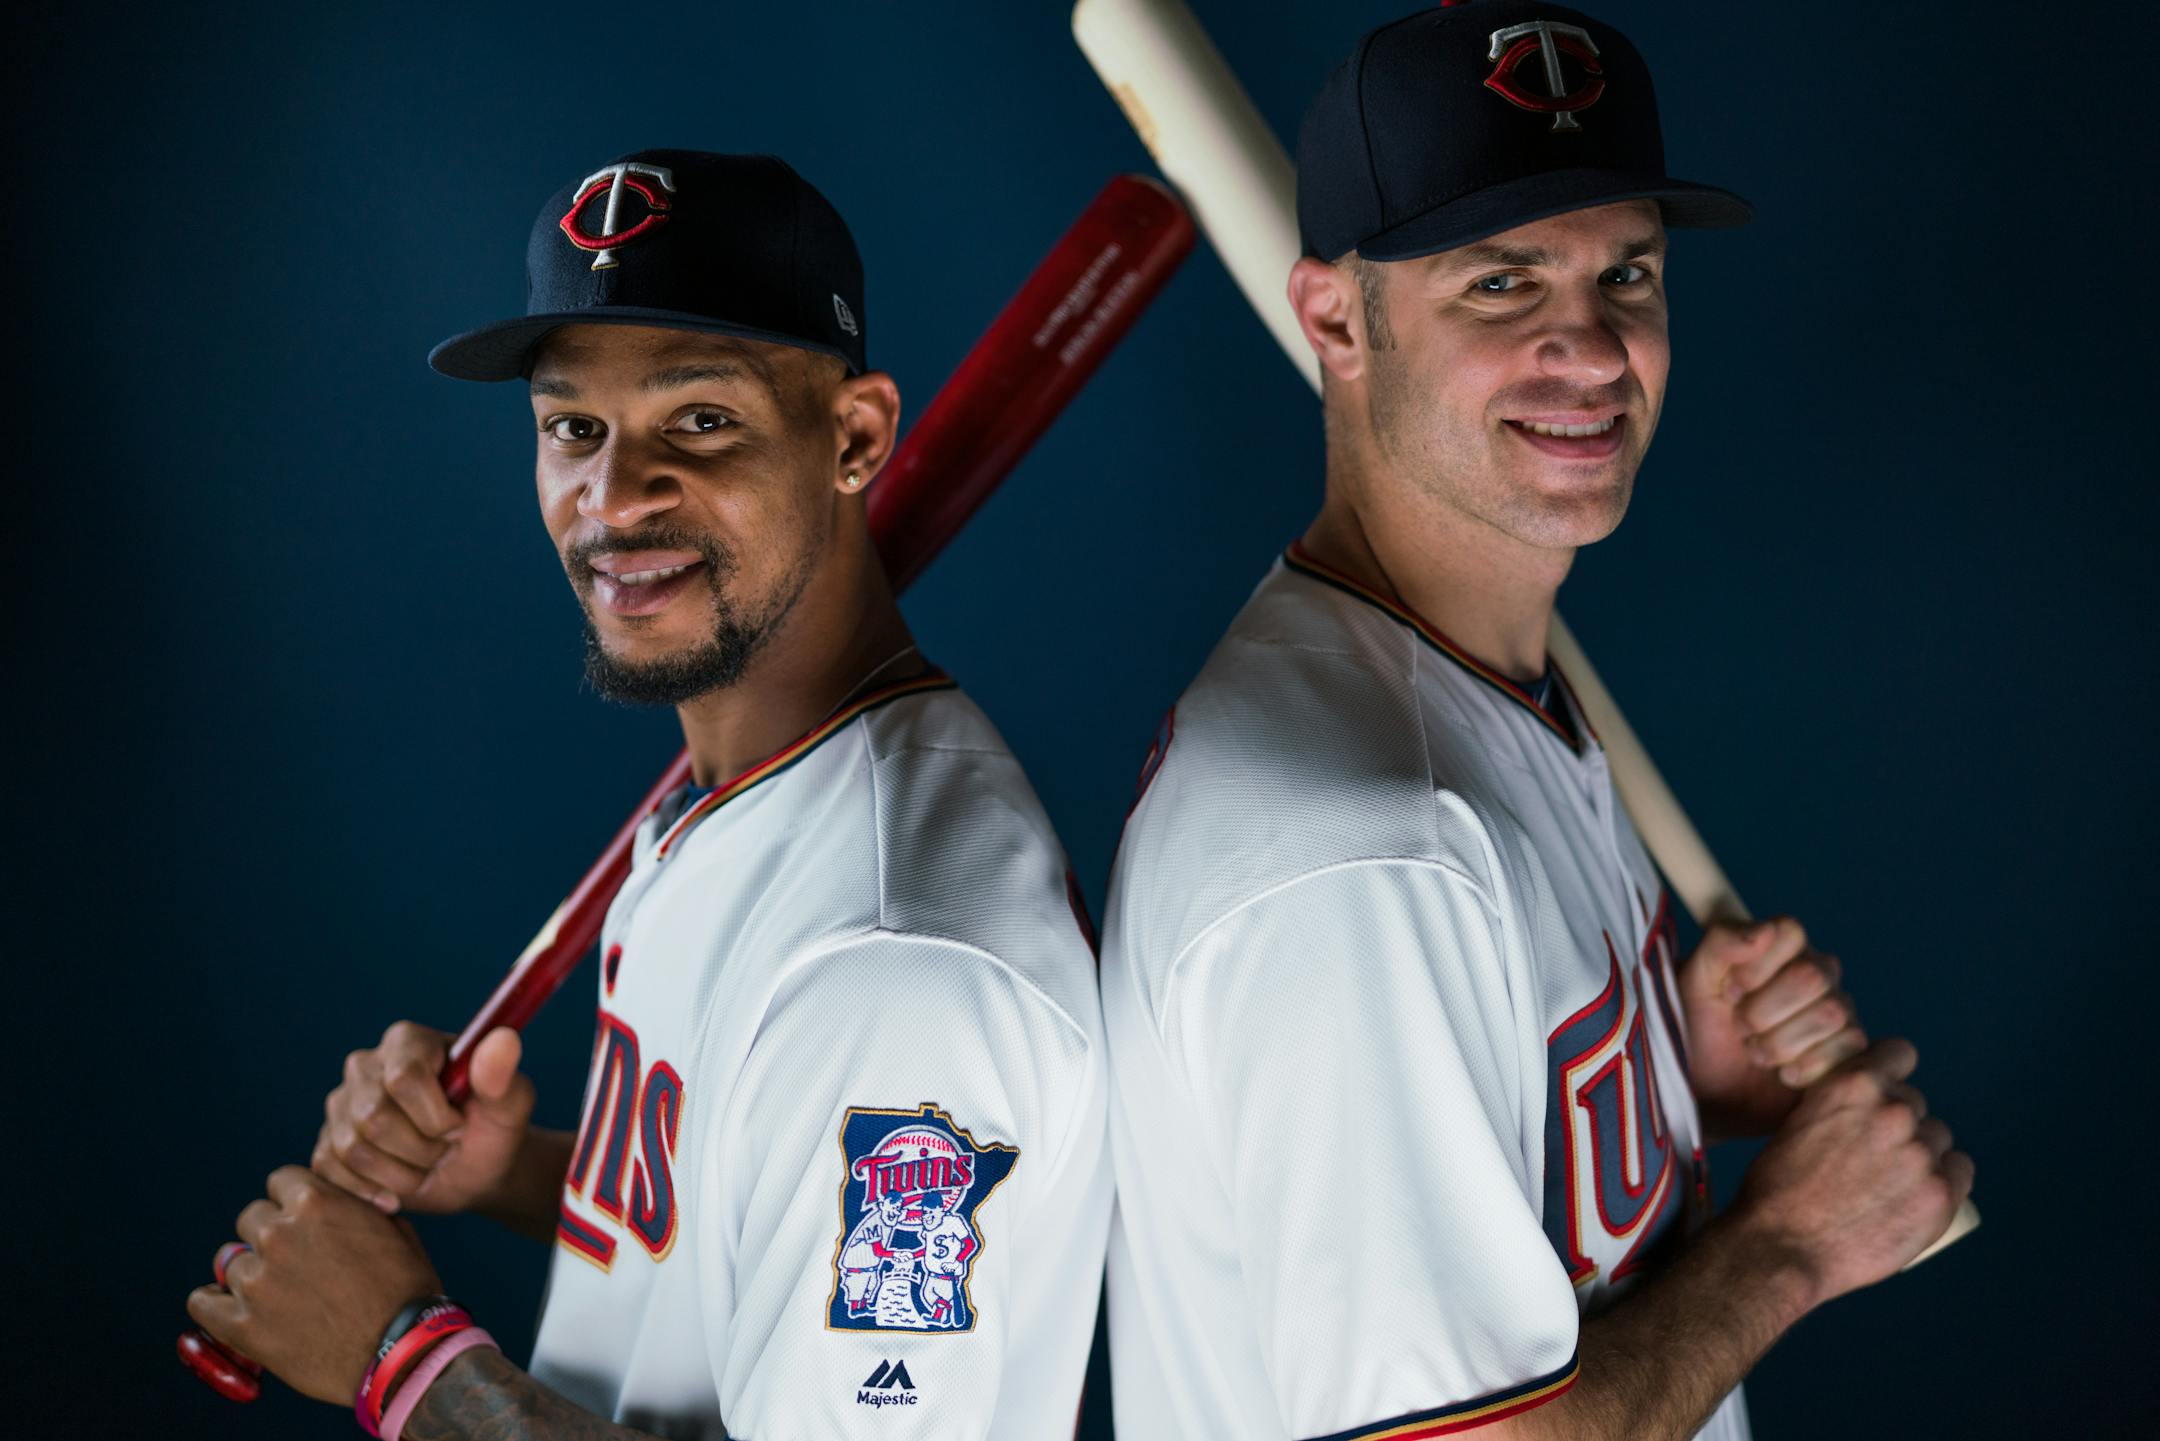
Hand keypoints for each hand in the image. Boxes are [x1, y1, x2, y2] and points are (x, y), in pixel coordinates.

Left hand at [187, 1167, 443, 1405]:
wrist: (402, 1350)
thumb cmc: (406, 1289)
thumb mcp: (394, 1229)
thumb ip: (356, 1208)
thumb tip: (340, 1203)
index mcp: (316, 1202)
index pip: (280, 1181)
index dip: (294, 1202)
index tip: (304, 1221)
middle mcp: (278, 1235)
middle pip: (251, 1218)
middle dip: (270, 1235)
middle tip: (294, 1261)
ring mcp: (257, 1281)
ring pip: (231, 1262)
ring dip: (252, 1273)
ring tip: (278, 1295)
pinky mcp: (242, 1325)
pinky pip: (203, 1302)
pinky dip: (213, 1302)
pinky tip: (229, 1307)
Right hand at [316, 1022, 534, 1213]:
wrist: (473, 1168)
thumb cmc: (493, 1128)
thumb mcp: (511, 1105)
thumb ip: (504, 1076)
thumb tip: (503, 1041)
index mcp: (408, 1042)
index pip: (404, 1079)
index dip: (436, 1117)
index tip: (459, 1127)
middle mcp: (365, 1066)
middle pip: (375, 1117)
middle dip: (421, 1150)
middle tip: (446, 1152)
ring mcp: (340, 1105)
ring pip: (353, 1149)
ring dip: (401, 1174)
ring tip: (427, 1168)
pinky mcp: (327, 1142)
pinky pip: (332, 1171)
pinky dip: (371, 1190)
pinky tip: (398, 1191)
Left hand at [1680, 917, 1864, 1136]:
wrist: (1707, 1092)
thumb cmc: (1696, 1030)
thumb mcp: (1692, 983)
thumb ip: (1720, 944)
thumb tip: (1763, 931)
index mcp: (1777, 948)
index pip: (1790, 932)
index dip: (1757, 965)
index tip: (1730, 990)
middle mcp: (1814, 973)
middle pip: (1813, 976)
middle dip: (1764, 1011)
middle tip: (1740, 1028)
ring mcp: (1836, 1011)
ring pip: (1831, 1013)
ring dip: (1781, 1042)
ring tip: (1755, 1053)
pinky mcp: (1848, 1050)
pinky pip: (1848, 1047)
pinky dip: (1805, 1066)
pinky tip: (1782, 1074)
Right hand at [1729, 1038, 1973, 1307]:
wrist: (1783, 1248)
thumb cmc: (1777, 1190)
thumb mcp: (1797, 1122)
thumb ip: (1836, 1105)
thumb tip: (1862, 1102)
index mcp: (1852, 1086)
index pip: (1900, 1052)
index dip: (1890, 1070)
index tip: (1882, 1091)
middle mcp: (1893, 1112)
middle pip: (1916, 1104)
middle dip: (1898, 1123)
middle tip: (1874, 1155)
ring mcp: (1921, 1155)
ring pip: (1938, 1139)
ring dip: (1922, 1153)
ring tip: (1892, 1183)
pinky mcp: (1941, 1196)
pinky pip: (1960, 1171)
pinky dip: (1945, 1180)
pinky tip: (1920, 1194)